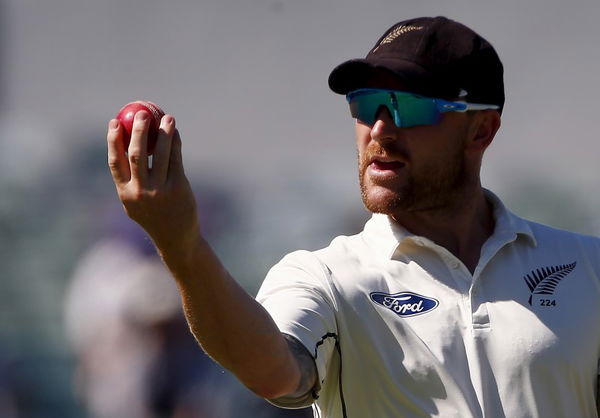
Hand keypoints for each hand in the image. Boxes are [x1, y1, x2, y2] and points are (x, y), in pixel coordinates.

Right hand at [107, 111, 199, 251]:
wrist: (176, 238)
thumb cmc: (154, 217)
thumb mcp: (136, 203)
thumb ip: (130, 180)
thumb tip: (127, 148)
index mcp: (125, 193)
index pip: (115, 162)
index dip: (113, 140)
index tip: (115, 122)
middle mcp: (140, 191)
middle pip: (136, 154)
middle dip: (138, 131)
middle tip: (142, 114)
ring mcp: (160, 190)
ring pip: (160, 155)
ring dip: (163, 133)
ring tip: (167, 117)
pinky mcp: (178, 188)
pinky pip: (176, 160)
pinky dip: (175, 144)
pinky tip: (176, 133)